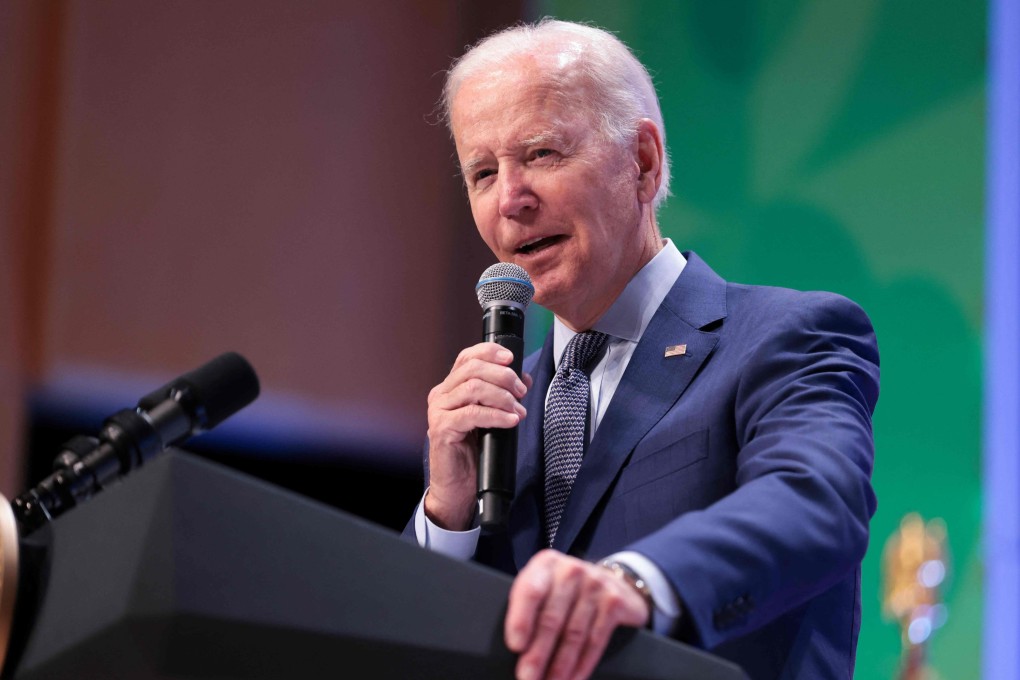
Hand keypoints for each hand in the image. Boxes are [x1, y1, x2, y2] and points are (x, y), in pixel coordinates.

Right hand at [424, 342, 530, 529]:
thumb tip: (523, 378)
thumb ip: (502, 395)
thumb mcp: (491, 416)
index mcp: (450, 388)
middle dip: (503, 376)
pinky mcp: (441, 429)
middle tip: (521, 391)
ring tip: (518, 409)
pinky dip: (496, 415)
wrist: (458, 486)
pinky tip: (510, 420)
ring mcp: (438, 411)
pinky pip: (472, 414)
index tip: (512, 358)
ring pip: (473, 388)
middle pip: (472, 369)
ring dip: (502, 396)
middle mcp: (440, 395)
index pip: (467, 357)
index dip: (489, 353)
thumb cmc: (474, 452)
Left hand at [505, 550, 650, 679]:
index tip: (515, 646)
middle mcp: (571, 571)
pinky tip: (573, 678)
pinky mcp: (613, 603)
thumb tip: (514, 647)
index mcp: (546, 564)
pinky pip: (596, 640)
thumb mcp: (545, 584)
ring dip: (560, 665)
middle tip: (527, 677)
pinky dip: (583, 664)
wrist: (613, 581)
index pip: (530, 591)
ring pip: (573, 633)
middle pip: (551, 618)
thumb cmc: (566, 589)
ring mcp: (595, 585)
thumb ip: (528, 604)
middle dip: (538, 653)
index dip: (521, 620)